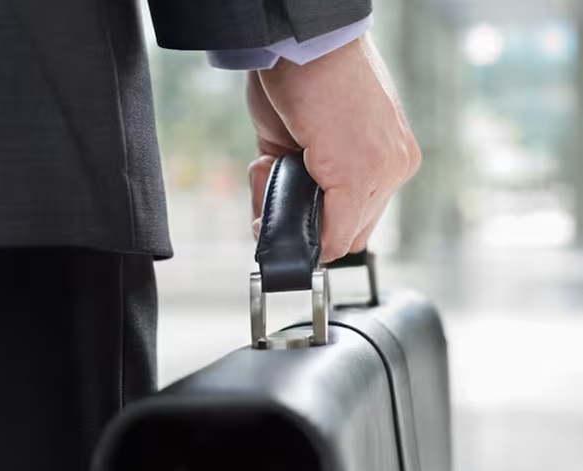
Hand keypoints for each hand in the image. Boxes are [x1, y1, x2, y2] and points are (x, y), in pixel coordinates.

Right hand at [247, 33, 420, 262]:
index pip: (361, 217)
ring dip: (292, 215)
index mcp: (390, 156)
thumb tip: (285, 218)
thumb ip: (309, 181)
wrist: (301, 36)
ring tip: (268, 169)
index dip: (320, 220)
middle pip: (352, 234)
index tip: (288, 199)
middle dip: (307, 221)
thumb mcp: (310, 140)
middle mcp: (396, 167)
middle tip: (273, 182)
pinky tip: (268, 170)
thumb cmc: (303, 77)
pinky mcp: (360, 176)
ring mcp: (384, 173)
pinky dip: (288, 218)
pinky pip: (329, 236)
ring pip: (339, 240)